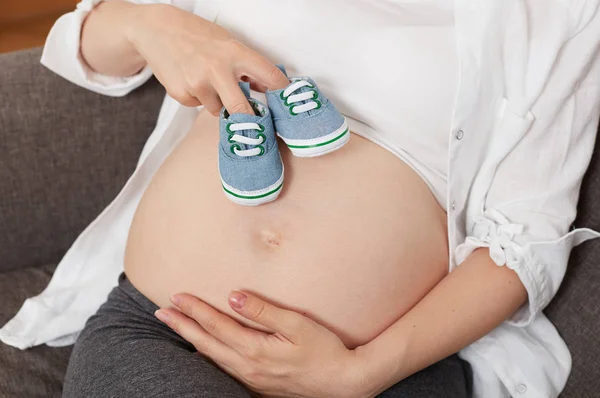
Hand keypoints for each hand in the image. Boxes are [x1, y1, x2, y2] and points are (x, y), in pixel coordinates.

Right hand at [128, 3, 288, 113]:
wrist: (155, 30)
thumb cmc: (195, 35)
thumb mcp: (226, 42)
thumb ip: (246, 66)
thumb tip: (265, 88)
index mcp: (234, 53)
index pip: (268, 75)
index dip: (281, 92)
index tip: (285, 103)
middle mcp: (217, 69)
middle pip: (243, 110)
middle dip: (249, 119)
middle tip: (252, 122)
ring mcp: (198, 84)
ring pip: (219, 110)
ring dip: (217, 102)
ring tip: (206, 80)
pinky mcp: (182, 94)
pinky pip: (199, 106)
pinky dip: (198, 98)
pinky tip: (189, 79)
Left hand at [155, 291, 370, 397]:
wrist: (344, 383)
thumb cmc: (325, 351)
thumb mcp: (298, 325)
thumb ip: (264, 311)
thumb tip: (233, 296)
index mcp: (255, 350)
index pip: (217, 326)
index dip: (195, 310)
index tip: (177, 296)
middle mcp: (248, 367)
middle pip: (207, 344)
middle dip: (183, 326)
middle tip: (161, 312)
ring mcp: (252, 379)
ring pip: (213, 358)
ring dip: (192, 340)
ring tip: (177, 327)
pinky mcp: (259, 384)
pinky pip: (224, 369)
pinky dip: (209, 356)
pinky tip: (204, 351)